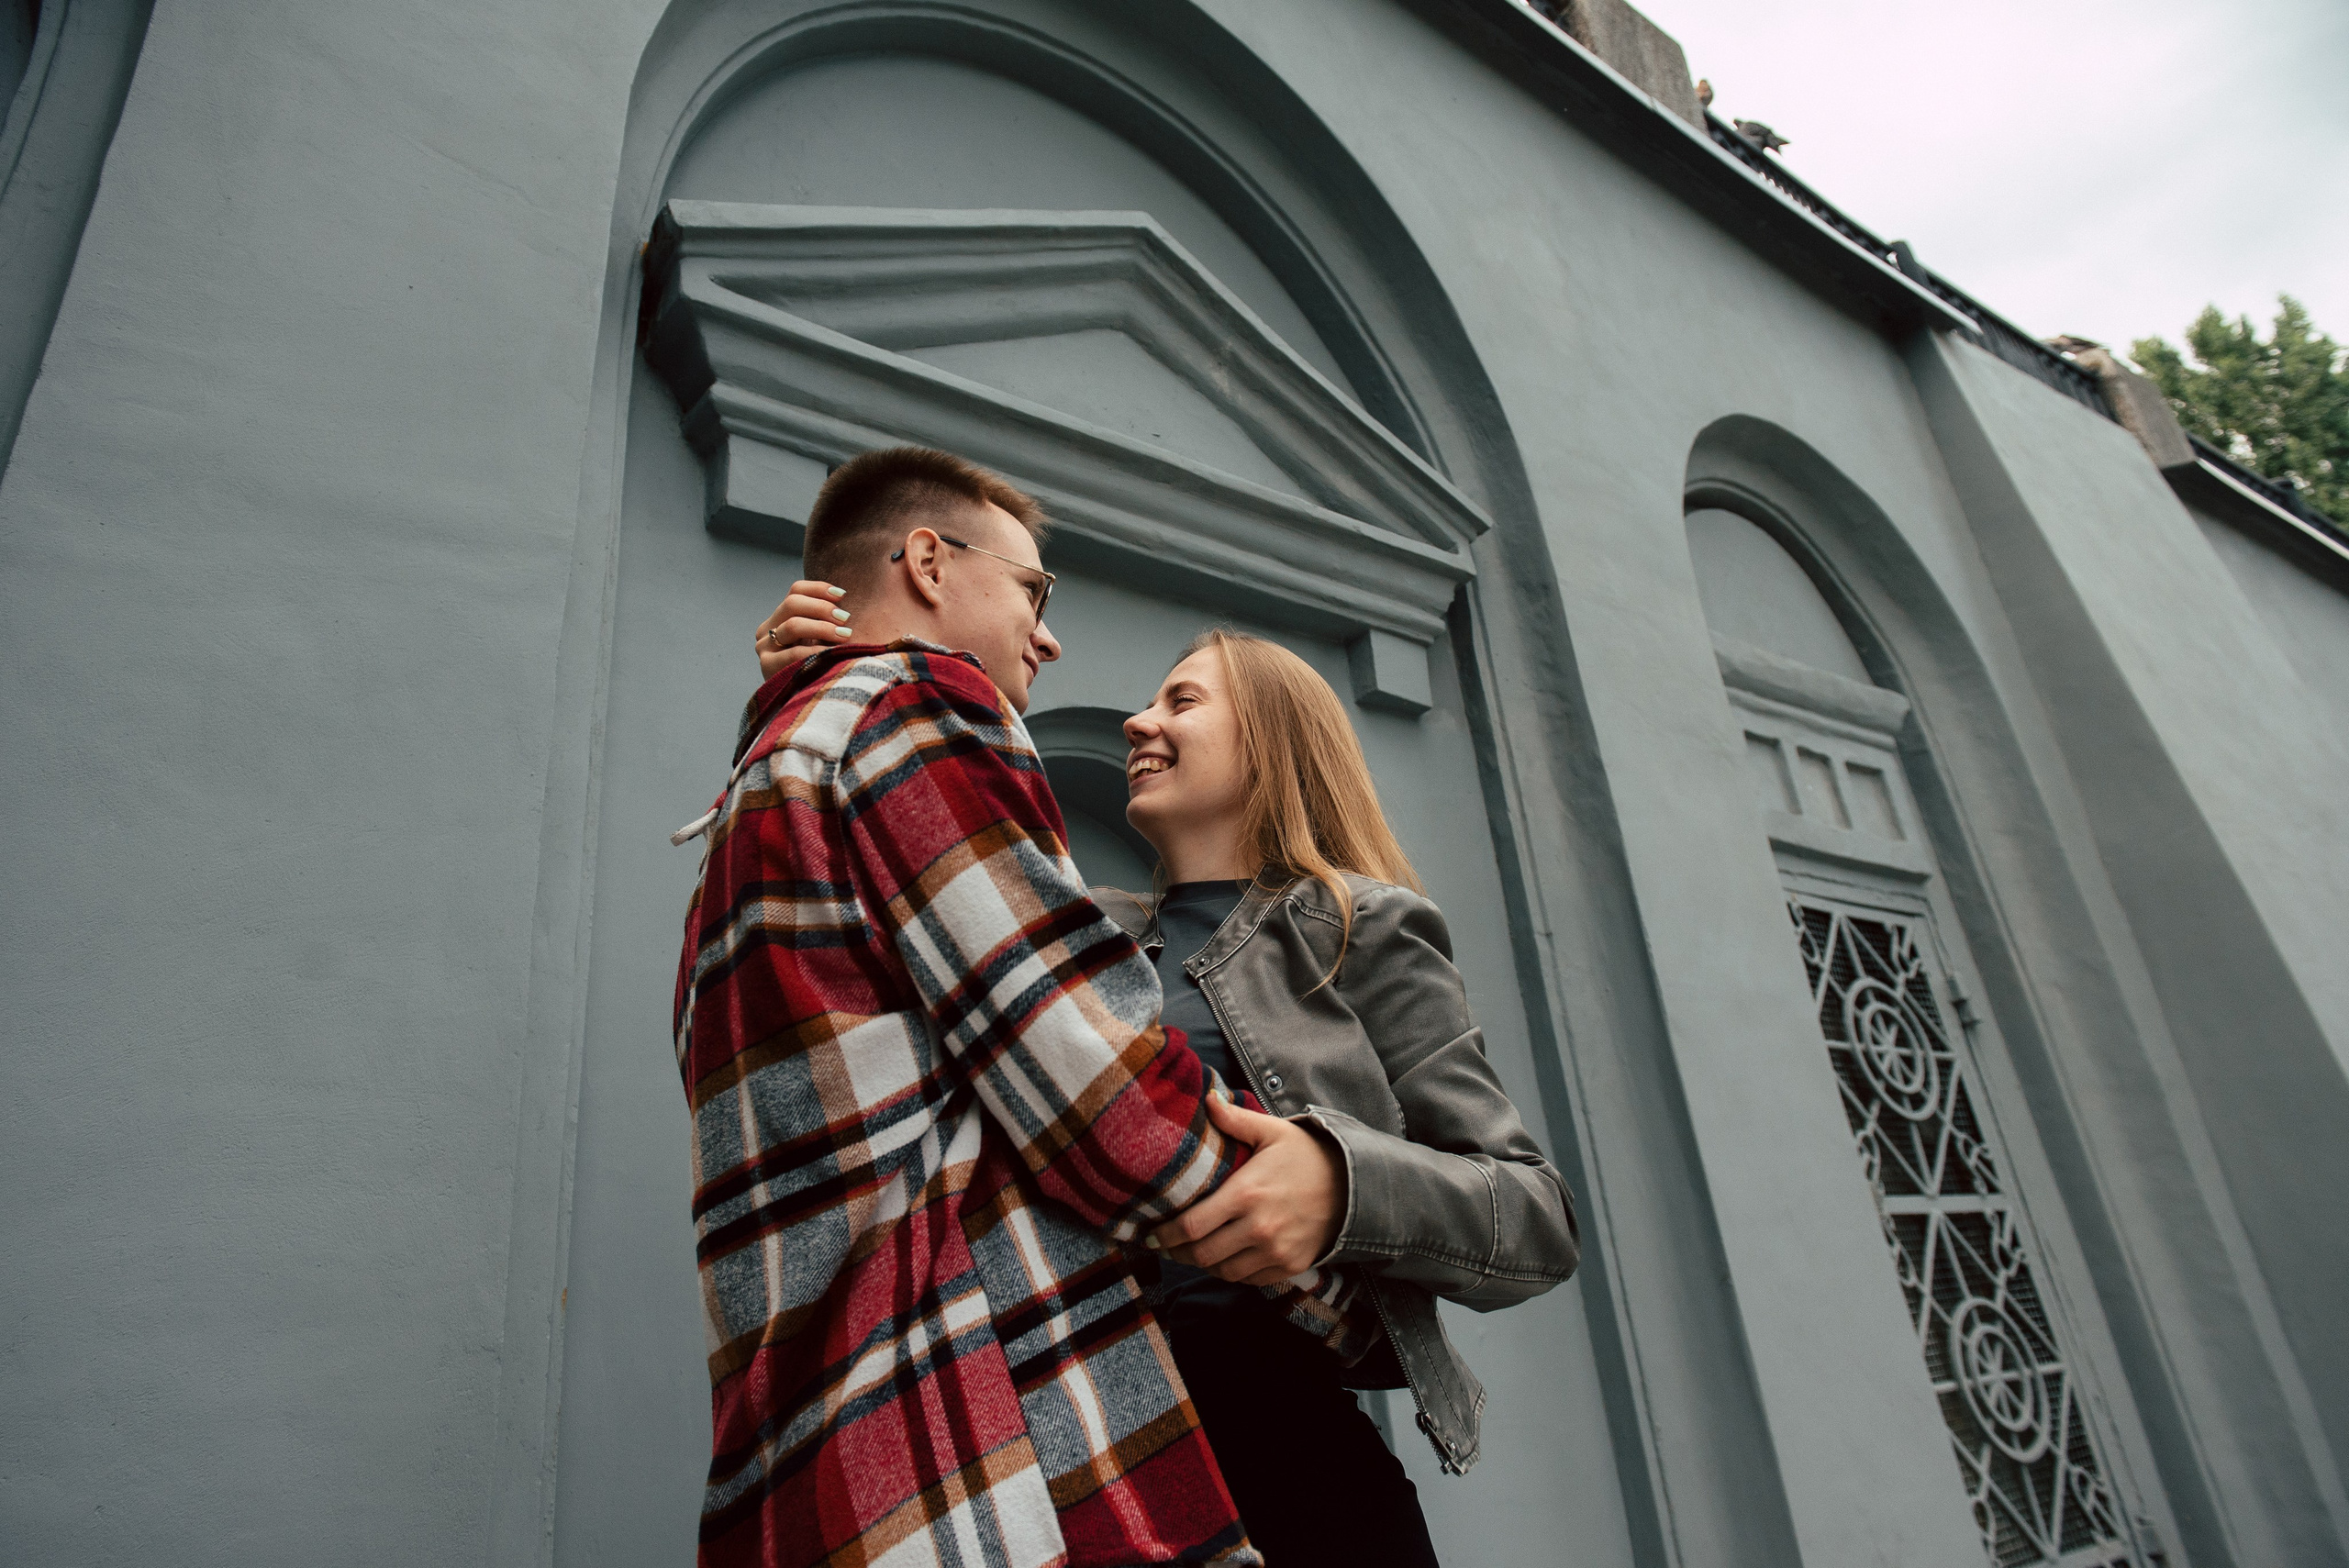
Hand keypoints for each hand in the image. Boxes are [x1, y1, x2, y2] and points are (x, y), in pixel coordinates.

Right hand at [754, 580, 852, 679]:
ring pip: (793, 625)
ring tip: (845, 635)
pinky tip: (832, 653)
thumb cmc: (822, 664)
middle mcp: (768, 630)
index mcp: (780, 618)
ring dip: (823, 628)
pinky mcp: (767, 666)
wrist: (807, 704)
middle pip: (793, 603)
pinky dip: (815, 650)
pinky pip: (794, 653)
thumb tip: (846, 597)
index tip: (842, 595)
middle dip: (822, 608)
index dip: (819, 588)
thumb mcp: (822, 638)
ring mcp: (765, 647)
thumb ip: (826, 618)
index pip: (796, 590)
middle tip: (845, 619)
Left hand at [1146, 1096, 1345, 1286]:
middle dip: (1177, 1254)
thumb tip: (1206, 1099)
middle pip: (1202, 1254)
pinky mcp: (1288, 1266)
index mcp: (1246, 1194)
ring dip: (1203, 1264)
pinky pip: (1248, 1279)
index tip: (1151, 1234)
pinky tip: (1224, 1258)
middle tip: (1164, 1247)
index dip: (1165, 1235)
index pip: (1192, 1225)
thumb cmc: (1307, 1157)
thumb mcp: (1273, 1132)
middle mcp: (1258, 1228)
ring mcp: (1274, 1251)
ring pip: (1223, 1271)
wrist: (1354, 1187)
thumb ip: (1235, 1120)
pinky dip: (1232, 1272)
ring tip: (1192, 1252)